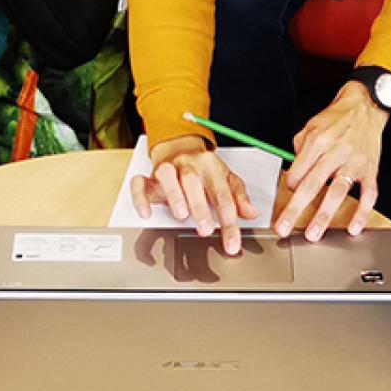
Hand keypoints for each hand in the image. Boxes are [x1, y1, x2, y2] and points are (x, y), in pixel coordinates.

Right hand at [130, 135, 256, 255]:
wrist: (180, 147)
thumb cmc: (205, 169)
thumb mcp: (226, 179)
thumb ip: (238, 196)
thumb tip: (251, 213)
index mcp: (210, 166)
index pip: (222, 195)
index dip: (229, 221)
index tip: (232, 242)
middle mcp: (188, 165)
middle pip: (193, 182)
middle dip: (200, 207)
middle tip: (206, 230)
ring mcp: (167, 168)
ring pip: (166, 175)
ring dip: (174, 195)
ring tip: (181, 215)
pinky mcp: (149, 176)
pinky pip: (139, 183)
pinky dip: (140, 197)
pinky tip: (146, 213)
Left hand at [275, 82, 387, 240]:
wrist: (365, 107)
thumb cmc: (336, 119)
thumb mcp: (311, 126)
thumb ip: (300, 149)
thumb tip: (293, 174)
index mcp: (318, 141)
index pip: (298, 170)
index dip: (289, 186)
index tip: (286, 195)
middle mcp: (336, 152)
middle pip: (312, 185)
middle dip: (296, 209)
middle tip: (283, 227)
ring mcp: (354, 162)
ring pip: (338, 192)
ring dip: (324, 215)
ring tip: (313, 234)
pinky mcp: (370, 169)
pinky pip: (368, 194)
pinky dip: (362, 212)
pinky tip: (354, 227)